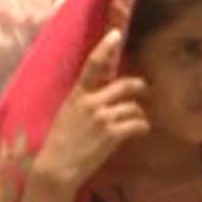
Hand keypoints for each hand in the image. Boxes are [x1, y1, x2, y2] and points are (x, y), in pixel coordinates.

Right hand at [33, 31, 149, 190]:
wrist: (56, 168)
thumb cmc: (60, 143)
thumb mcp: (67, 114)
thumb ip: (84, 102)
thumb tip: (101, 96)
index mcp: (77, 95)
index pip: (92, 65)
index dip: (105, 48)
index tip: (116, 34)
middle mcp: (91, 102)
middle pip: (124, 85)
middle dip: (138, 86)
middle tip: (144, 90)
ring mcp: (102, 117)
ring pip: (133, 107)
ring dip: (138, 114)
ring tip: (135, 122)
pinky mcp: (113, 134)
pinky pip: (138, 124)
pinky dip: (142, 127)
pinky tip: (139, 131)